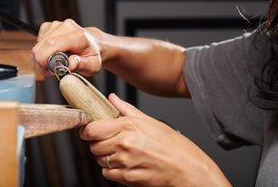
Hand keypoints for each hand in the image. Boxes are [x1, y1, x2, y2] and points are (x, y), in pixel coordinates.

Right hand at [31, 19, 103, 75]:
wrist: (94, 43)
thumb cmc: (93, 55)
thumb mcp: (93, 65)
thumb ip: (82, 65)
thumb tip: (71, 63)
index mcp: (78, 36)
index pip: (52, 44)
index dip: (43, 58)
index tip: (45, 70)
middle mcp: (67, 27)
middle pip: (42, 44)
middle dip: (41, 61)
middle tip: (49, 70)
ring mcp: (58, 24)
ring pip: (39, 43)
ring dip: (42, 56)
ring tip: (54, 61)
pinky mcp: (51, 25)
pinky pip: (39, 40)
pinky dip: (42, 49)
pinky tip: (52, 52)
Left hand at [80, 94, 230, 186]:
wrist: (189, 171)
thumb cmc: (176, 147)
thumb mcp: (152, 122)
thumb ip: (127, 110)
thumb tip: (112, 99)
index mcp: (129, 126)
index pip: (92, 128)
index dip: (88, 130)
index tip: (90, 129)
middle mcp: (124, 144)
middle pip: (93, 145)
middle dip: (98, 143)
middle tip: (109, 141)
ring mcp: (125, 162)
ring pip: (100, 160)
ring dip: (106, 157)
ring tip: (122, 153)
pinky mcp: (128, 179)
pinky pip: (108, 174)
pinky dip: (113, 170)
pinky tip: (126, 164)